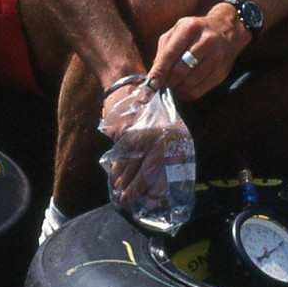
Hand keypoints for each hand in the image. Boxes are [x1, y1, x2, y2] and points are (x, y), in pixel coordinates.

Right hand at [98, 81, 192, 212]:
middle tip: (128, 200)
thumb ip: (162, 147)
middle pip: (147, 168)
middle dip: (136, 187)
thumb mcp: (161, 125)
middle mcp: (158, 134)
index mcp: (171, 133)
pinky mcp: (124, 131)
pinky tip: (116, 174)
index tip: (149, 200)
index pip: (164, 166)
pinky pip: (121, 154)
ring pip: (132, 162)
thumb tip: (160, 176)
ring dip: (125, 178)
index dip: (154, 185)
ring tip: (120, 191)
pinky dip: (118, 164)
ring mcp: (140, 133)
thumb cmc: (146, 108)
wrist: (126, 85)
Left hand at [147, 8, 249, 100]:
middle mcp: (206, 41)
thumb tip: (154, 75)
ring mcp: (216, 57)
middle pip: (180, 71)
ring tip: (173, 85)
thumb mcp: (178, 30)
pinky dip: (187, 94)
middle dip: (168, 82)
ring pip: (190, 83)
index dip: (159, 71)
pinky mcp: (222, 72)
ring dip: (177, 89)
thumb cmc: (196, 31)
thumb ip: (164, 50)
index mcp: (190, 28)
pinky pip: (200, 91)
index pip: (170, 54)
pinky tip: (184, 89)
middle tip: (162, 84)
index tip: (151, 83)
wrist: (227, 30)